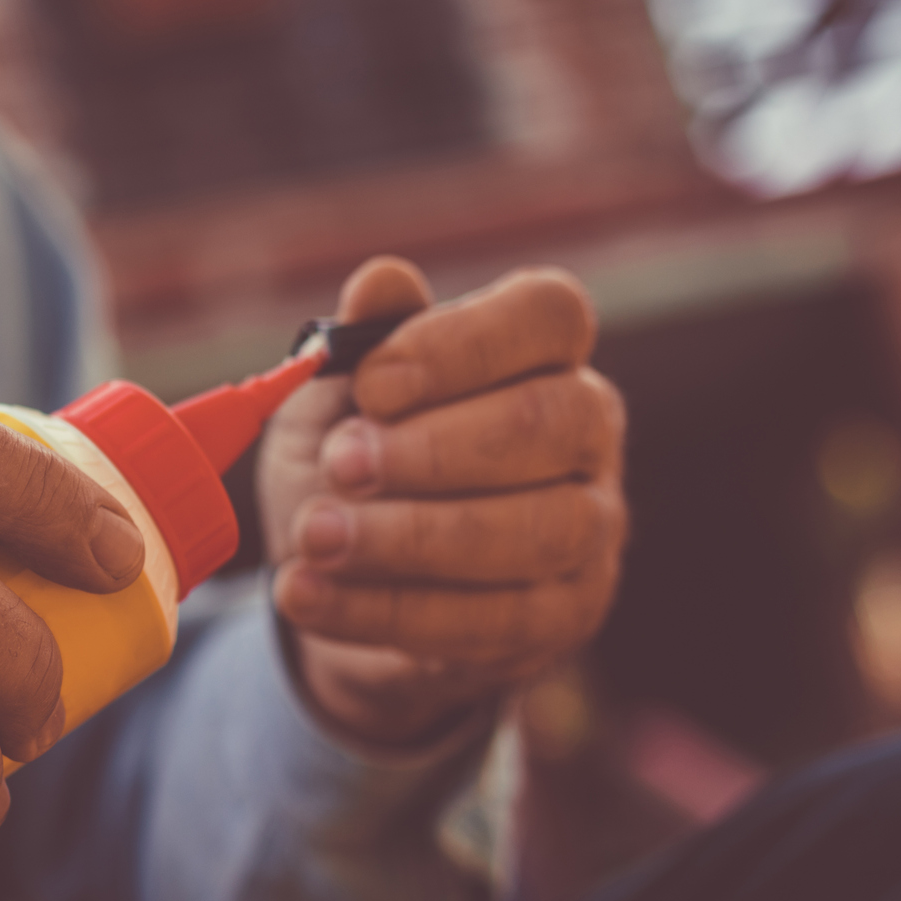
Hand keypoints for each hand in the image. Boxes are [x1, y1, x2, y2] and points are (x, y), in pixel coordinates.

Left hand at [257, 258, 626, 746]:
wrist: (342, 584)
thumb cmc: (351, 466)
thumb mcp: (334, 400)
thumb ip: (360, 341)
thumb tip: (380, 281)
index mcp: (541, 352)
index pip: (547, 316)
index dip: (462, 344)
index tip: (370, 383)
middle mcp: (586, 429)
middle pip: (550, 422)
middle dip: (433, 449)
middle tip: (340, 465)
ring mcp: (590, 527)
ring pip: (533, 530)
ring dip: (410, 538)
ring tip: (313, 538)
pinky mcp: (565, 615)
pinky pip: (493, 619)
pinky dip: (388, 610)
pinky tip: (309, 595)